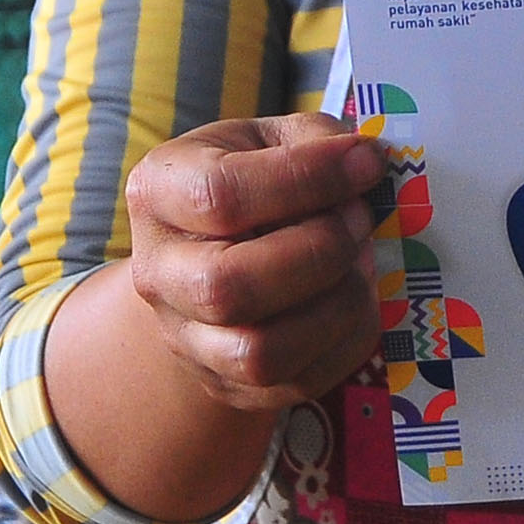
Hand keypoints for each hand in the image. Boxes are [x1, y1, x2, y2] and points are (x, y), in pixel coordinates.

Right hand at [118, 112, 385, 414]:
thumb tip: (363, 164)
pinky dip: (346, 342)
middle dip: (318, 251)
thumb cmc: (249, 186)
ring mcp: (186, 339)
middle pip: (227, 287)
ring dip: (336, 306)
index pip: (221, 196)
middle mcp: (158, 273)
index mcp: (158, 193)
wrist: (211, 258)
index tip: (365, 164)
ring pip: (259, 352)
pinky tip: (355, 299)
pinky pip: (295, 384)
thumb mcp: (268, 140)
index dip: (306, 180)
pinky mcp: (226, 385)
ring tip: (361, 263)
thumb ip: (312, 139)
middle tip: (359, 221)